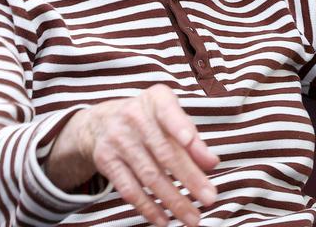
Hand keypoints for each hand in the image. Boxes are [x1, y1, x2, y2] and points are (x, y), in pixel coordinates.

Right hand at [47, 85, 218, 226]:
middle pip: (165, 153)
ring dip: (173, 200)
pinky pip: (129, 189)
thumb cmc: (150, 119)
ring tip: (192, 218)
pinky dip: (148, 207)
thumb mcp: (171, 117)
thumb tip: (212, 163)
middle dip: (190, 179)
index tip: (190, 140)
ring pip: (149, 176)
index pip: (168, 111)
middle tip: (210, 199)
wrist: (103, 121)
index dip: (179, 125)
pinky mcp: (106, 161)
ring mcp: (118, 140)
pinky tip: (164, 219)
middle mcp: (134, 117)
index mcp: (156, 100)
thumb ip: (193, 139)